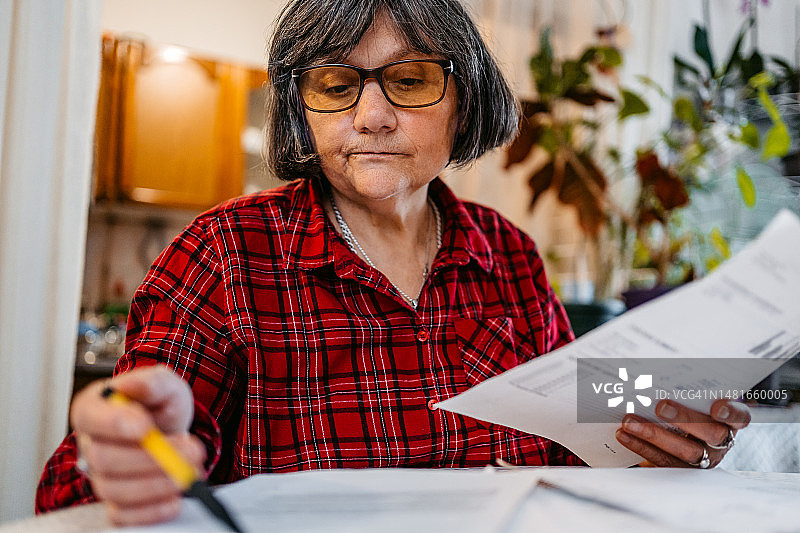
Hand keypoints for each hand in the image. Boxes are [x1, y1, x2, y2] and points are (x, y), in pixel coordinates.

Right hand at [70, 366, 205, 525]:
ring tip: (189, 472)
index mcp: (93, 409)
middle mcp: (90, 444)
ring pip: (114, 489)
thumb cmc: (158, 403)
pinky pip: (122, 515)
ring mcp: (100, 475)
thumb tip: (132, 386)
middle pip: (104, 459)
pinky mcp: (116, 500)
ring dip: (156, 484)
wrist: (169, 426)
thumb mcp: (163, 383)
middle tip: (191, 450)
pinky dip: (150, 511)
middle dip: (150, 458)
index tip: (146, 427)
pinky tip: (175, 499)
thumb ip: (151, 382)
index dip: (115, 425)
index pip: (90, 419)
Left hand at [615, 399, 749, 467]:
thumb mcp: (695, 398)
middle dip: (685, 419)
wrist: (684, 435)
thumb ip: (686, 389)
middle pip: (711, 434)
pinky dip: (641, 447)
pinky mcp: (682, 470)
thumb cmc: (690, 407)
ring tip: (629, 421)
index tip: (717, 405)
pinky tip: (624, 435)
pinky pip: (663, 461)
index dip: (731, 412)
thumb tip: (656, 373)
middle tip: (660, 405)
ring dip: (654, 434)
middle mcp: (722, 442)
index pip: (740, 417)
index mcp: (731, 421)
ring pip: (685, 451)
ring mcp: (704, 459)